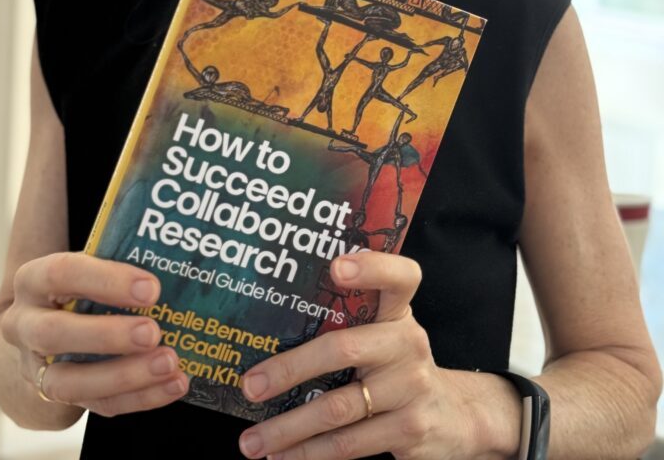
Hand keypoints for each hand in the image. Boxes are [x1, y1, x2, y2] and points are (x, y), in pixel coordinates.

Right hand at [1, 252, 188, 416]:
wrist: (42, 329)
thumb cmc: (80, 285)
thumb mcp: (88, 264)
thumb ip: (117, 258)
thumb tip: (174, 254)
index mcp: (33, 280)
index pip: (61, 273)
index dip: (106, 280)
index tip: (151, 288)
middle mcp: (24, 325)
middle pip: (54, 334)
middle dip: (108, 336)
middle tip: (153, 332)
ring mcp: (35, 368)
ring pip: (70, 382)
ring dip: (125, 375)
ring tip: (169, 363)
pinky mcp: (57, 399)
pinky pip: (96, 404)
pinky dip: (139, 397)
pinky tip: (172, 384)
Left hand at [236, 253, 518, 459]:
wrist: (455, 415)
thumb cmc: (397, 363)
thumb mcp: (385, 333)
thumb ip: (348, 319)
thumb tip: (271, 325)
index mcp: (398, 312)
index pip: (399, 276)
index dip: (372, 268)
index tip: (336, 266)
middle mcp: (407, 344)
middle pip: (344, 349)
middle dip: (290, 370)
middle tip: (250, 385)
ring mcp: (411, 389)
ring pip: (338, 409)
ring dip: (288, 428)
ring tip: (252, 441)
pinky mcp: (409, 430)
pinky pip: (350, 444)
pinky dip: (311, 453)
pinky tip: (283, 456)